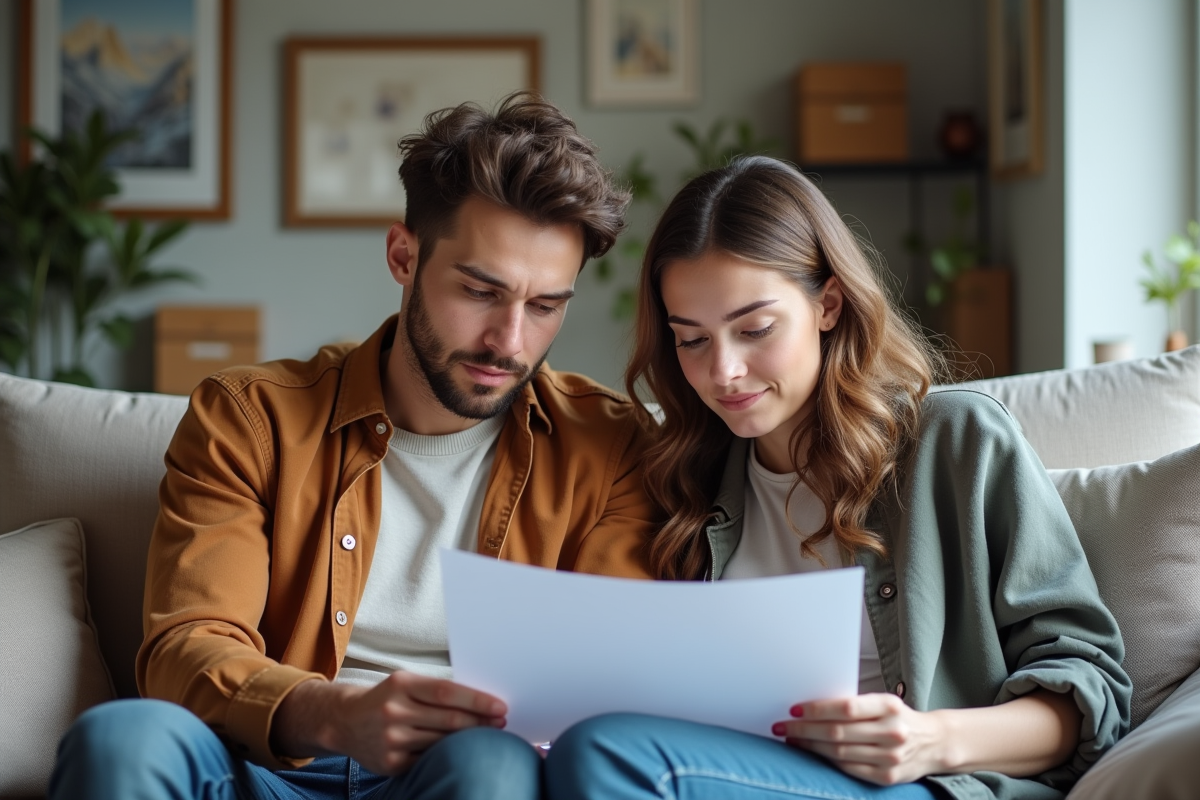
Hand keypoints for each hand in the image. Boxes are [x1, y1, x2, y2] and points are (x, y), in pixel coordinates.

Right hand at [272, 672, 506, 774]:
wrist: (344, 722)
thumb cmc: (386, 698)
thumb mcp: (405, 684)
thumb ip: (435, 691)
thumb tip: (480, 702)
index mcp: (401, 684)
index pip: (447, 692)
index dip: (477, 700)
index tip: (500, 706)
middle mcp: (394, 711)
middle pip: (449, 719)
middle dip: (481, 721)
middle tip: (502, 722)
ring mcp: (391, 739)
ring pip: (442, 742)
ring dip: (469, 740)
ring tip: (488, 736)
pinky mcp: (391, 763)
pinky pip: (429, 760)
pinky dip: (448, 756)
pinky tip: (462, 753)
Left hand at [773, 693, 948, 784]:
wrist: (934, 742)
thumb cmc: (898, 717)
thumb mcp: (883, 703)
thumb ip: (854, 705)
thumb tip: (810, 706)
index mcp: (890, 706)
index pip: (846, 707)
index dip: (817, 709)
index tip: (794, 709)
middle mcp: (892, 732)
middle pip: (838, 732)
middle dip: (804, 729)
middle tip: (782, 725)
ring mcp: (891, 757)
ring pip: (839, 752)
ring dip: (810, 745)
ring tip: (792, 738)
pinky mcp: (887, 777)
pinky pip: (849, 769)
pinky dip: (827, 760)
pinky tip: (813, 752)